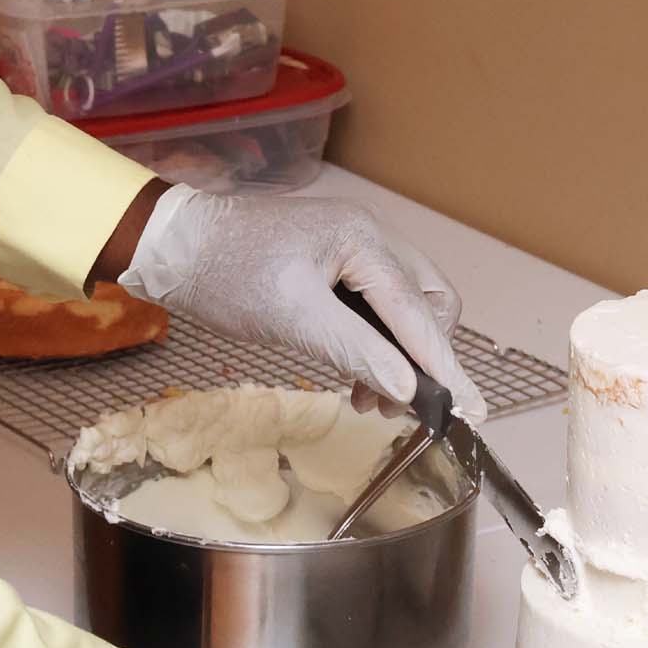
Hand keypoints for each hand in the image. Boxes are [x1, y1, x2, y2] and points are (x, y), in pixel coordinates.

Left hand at [118, 188, 485, 424]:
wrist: (175, 245)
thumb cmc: (226, 272)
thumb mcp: (291, 317)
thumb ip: (355, 351)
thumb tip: (409, 388)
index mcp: (363, 239)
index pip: (419, 312)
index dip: (445, 366)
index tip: (472, 411)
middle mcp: (369, 236)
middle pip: (427, 303)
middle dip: (425, 358)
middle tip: (412, 409)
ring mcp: (352, 248)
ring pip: (404, 308)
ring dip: (400, 357)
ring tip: (375, 403)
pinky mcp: (334, 264)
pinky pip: (376, 307)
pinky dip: (376, 345)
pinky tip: (359, 380)